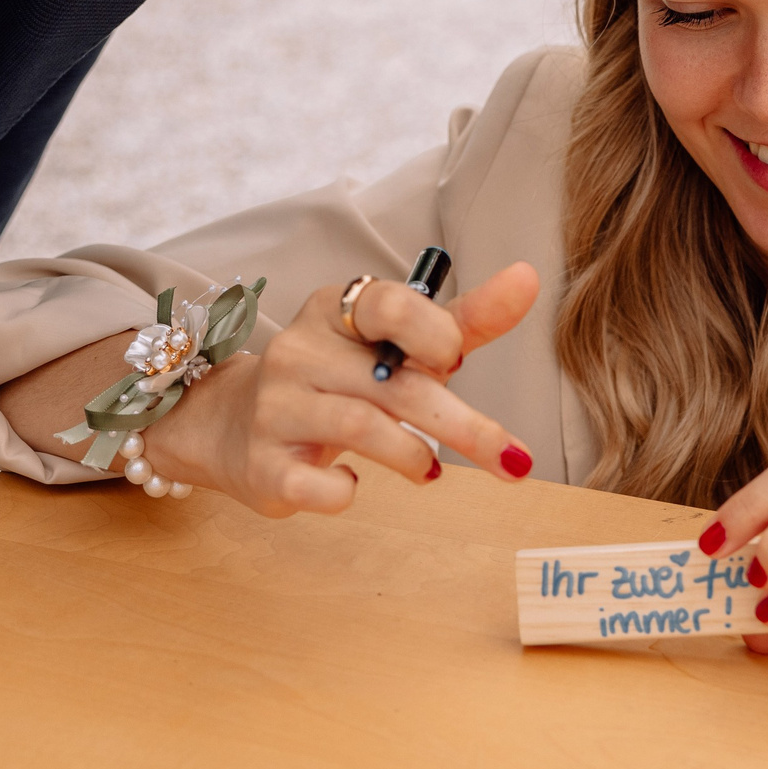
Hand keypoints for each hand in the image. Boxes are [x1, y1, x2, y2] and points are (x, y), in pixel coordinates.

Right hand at [142, 262, 540, 517]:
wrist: (239, 425)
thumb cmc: (342, 380)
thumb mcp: (399, 345)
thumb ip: (463, 320)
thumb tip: (528, 277)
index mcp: (336, 310)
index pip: (388, 304)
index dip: (435, 334)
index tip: (457, 360)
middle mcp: (299, 350)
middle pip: (392, 383)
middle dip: (464, 425)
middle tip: (514, 459)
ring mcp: (276, 408)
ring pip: (360, 428)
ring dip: (413, 455)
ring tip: (431, 471)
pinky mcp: (263, 465)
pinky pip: (315, 485)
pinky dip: (345, 492)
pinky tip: (353, 484)